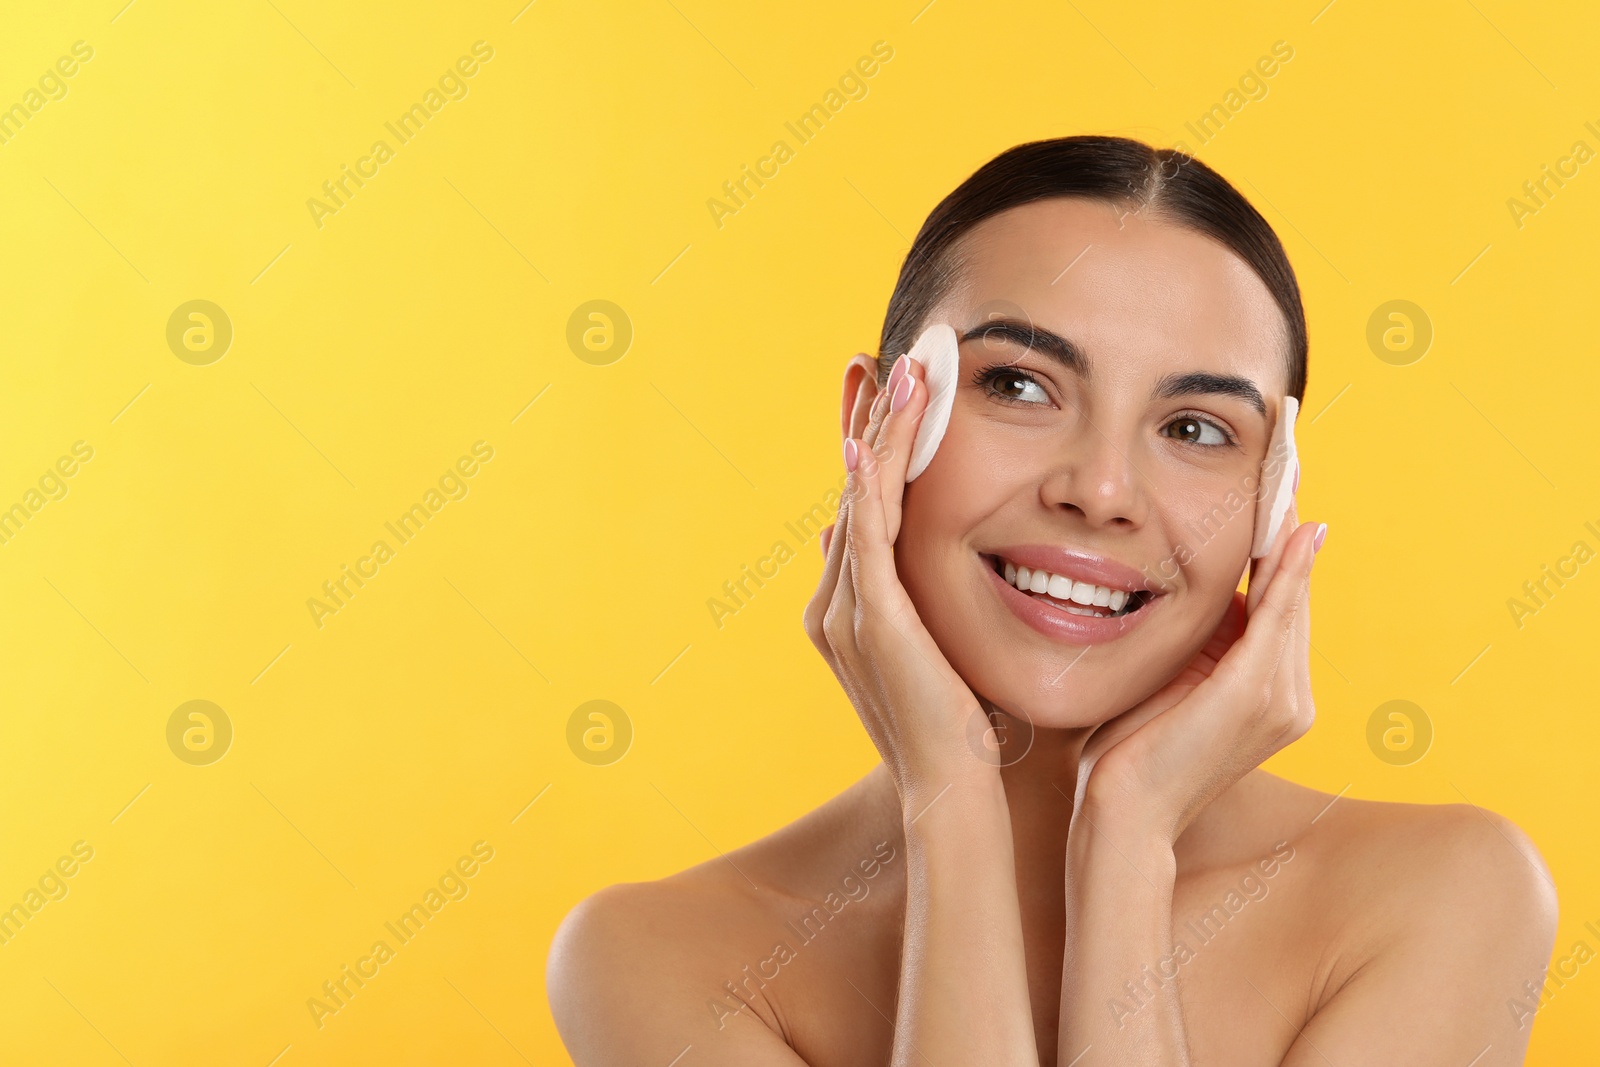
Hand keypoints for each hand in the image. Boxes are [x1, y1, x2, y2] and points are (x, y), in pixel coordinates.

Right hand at [802, 355, 993, 808]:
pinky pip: (867, 531)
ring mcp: (844, 611)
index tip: (888, 395)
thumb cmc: (964, 732)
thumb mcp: (944, 655)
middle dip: (863, 422)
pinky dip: (869, 478)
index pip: (861, 510)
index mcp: (851, 612)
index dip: (871, 448)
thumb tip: (949, 582)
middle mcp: (835, 605)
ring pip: (857, 499)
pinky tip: (875, 432)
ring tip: (895, 369)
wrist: (954, 792)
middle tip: (875, 358)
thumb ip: (931, 612)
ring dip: (874, 431)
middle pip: (850, 492)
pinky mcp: (869, 618)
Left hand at [1071, 487, 1323, 845]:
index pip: (1277, 611)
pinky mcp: (1256, 694)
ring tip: (1286, 483)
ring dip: (1288, 540)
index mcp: (1266, 697)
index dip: (1277, 555)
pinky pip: (1276, 616)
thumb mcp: (1164, 685)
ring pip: (1288, 600)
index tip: (1271, 500)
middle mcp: (1289, 699)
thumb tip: (1188, 596)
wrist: (1122, 814)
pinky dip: (1284, 571)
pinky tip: (1289, 530)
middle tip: (1285, 472)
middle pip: (1291, 599)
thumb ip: (1190, 647)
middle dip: (1287, 536)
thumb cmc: (1127, 756)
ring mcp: (1281, 700)